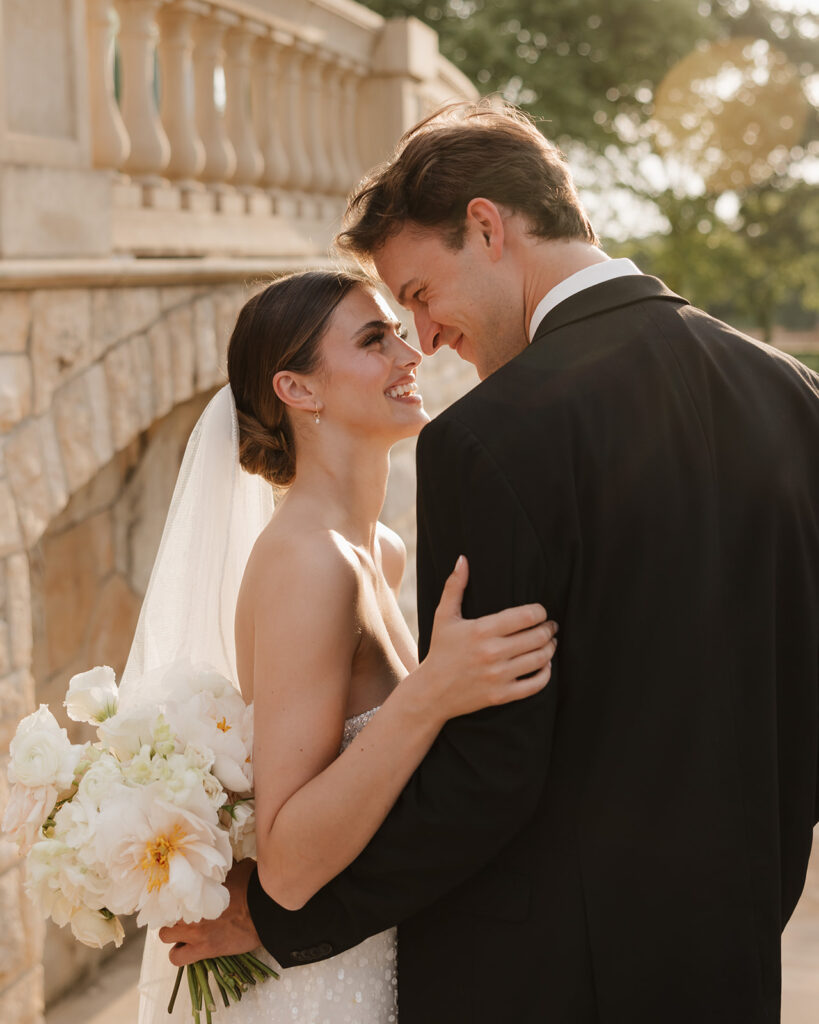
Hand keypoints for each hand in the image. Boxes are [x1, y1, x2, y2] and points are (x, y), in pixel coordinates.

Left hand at [158, 859, 260, 965]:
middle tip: (184, 914)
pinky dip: (180, 954)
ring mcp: (195, 930)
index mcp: (196, 887)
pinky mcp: (204, 949)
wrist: (266, 909)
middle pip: (165, 913)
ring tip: (186, 932)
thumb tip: (214, 864)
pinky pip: (177, 958)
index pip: (168, 891)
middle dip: (172, 914)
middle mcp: (190, 909)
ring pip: (165, 936)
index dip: (173, 897)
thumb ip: (218, 871)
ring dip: (174, 934)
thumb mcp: (234, 868)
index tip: (179, 899)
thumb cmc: (253, 885)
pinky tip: (190, 948)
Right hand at [418, 555, 557, 721]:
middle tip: (551, 626)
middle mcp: (492, 653)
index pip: (525, 617)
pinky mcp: (502, 695)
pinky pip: (535, 685)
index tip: (541, 611)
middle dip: (549, 629)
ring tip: (550, 642)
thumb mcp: (443, 617)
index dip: (540, 612)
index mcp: (481, 631)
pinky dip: (546, 673)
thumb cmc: (440, 651)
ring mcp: (498, 676)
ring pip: (540, 659)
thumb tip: (462, 559)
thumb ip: (454, 587)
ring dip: (550, 648)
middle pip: (537, 637)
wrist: (431, 692)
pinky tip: (545, 665)